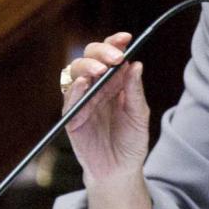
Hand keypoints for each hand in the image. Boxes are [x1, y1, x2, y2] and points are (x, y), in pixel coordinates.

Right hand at [63, 33, 150, 184]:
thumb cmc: (131, 143)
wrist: (120, 170)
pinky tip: (84, 83)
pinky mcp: (71, 116)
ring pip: (75, 72)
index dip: (115, 43)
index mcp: (114, 82)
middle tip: (115, 58)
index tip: (126, 38)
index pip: (110, 55)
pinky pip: (69, 98)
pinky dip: (75, 88)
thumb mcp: (139, 116)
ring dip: (87, 66)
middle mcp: (96, 87)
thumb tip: (136, 64)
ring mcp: (82, 100)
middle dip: (101, 52)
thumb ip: (135, 91)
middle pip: (89, 57)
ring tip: (100, 70)